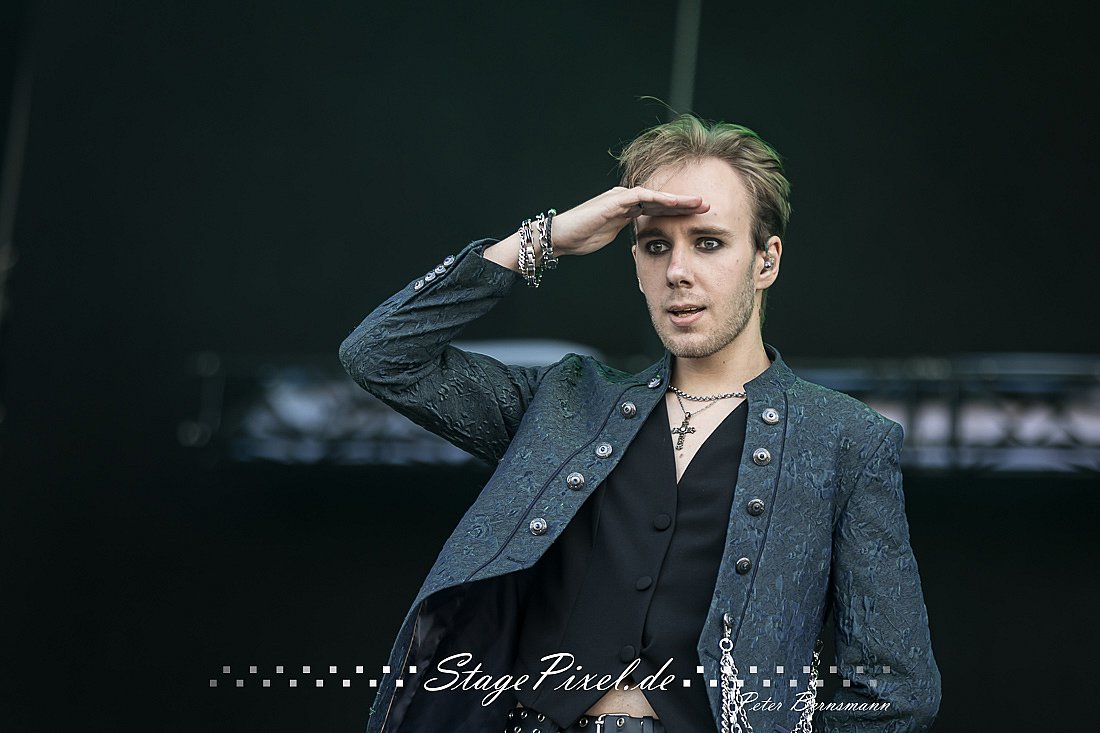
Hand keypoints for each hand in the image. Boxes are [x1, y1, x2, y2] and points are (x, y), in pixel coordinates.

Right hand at [551, 186, 708, 255]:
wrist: (560, 236)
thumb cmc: (581, 237)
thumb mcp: (610, 235)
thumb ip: (625, 230)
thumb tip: (640, 236)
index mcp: (626, 208)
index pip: (657, 207)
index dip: (678, 210)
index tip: (697, 216)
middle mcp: (625, 199)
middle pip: (661, 199)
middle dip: (684, 202)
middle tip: (707, 205)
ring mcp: (619, 198)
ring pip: (655, 194)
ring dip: (677, 199)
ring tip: (697, 202)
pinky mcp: (613, 201)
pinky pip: (640, 196)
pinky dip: (657, 198)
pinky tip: (673, 202)